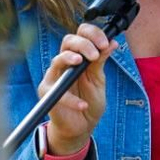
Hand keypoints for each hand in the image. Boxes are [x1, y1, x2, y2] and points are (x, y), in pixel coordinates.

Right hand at [39, 23, 115, 155]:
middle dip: (83, 44)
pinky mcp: (47, 94)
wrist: (81, 126)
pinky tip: (83, 105)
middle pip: (68, 41)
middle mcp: (64, 63)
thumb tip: (112, 43)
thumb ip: (101, 62)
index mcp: (78, 56)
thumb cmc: (89, 101)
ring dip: (69, 58)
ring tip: (82, 62)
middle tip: (95, 54)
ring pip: (57, 60)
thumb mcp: (98, 80)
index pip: (81, 34)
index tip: (105, 42)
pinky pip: (57, 92)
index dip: (92, 34)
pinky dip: (72, 99)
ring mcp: (54, 77)